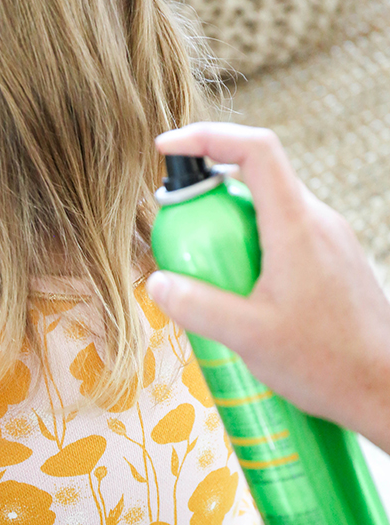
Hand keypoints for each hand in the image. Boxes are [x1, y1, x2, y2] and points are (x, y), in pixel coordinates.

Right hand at [146, 122, 389, 448]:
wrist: (385, 388)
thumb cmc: (327, 363)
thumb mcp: (248, 338)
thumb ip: (198, 307)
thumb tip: (158, 283)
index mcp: (296, 225)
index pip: (255, 149)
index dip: (207, 136)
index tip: (168, 149)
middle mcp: (317, 221)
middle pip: (256, 178)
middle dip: (209, 199)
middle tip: (183, 237)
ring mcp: (330, 239)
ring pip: (269, 210)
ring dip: (231, 229)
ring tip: (211, 276)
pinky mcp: (334, 260)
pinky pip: (284, 235)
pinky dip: (254, 248)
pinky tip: (245, 296)